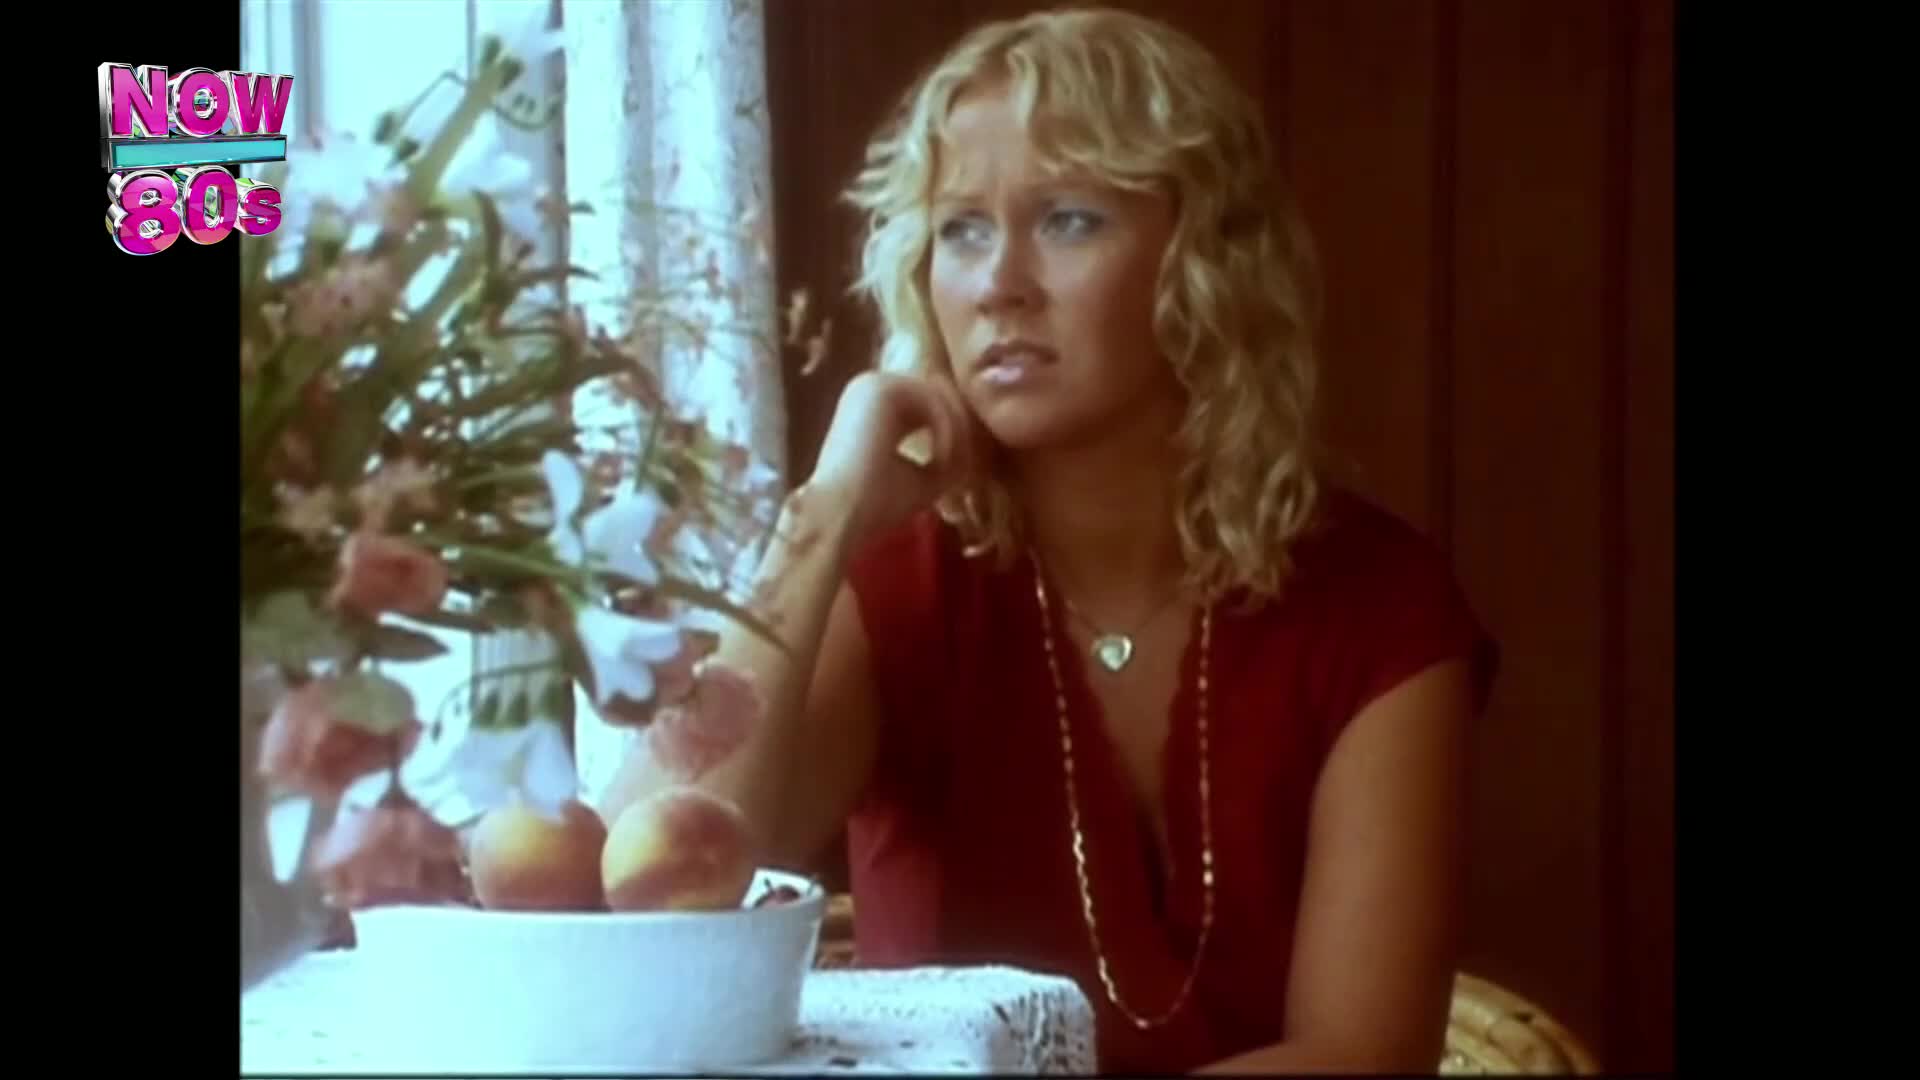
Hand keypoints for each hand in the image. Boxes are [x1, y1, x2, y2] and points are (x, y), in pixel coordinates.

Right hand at [805, 371, 980, 547]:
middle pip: (938, 396)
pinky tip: (942, 460)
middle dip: (959, 430)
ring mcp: (875, 383)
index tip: (964, 467)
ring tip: (953, 468)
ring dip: (955, 433)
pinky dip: (946, 431)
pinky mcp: (881, 388)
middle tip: (965, 466)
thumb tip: (975, 444)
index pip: (932, 404)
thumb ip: (949, 451)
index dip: (955, 432)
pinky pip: (933, 401)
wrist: (841, 516)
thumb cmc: (876, 504)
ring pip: (940, 397)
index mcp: (878, 403)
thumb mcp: (925, 475)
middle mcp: (873, 385)